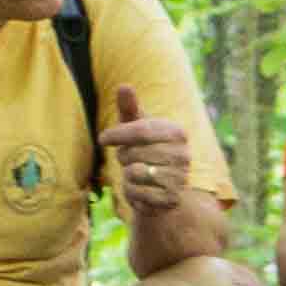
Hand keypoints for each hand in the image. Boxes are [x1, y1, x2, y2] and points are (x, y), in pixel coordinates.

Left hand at [103, 82, 191, 218]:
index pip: (141, 130)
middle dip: (124, 157)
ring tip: (136, 173)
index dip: (117, 134)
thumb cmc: (145, 150)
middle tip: (130, 160)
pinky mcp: (170, 199)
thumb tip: (124, 86)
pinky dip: (131, 192)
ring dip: (127, 175)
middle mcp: (183, 155)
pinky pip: (136, 193)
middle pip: (134, 153)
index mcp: (177, 133)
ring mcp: (179, 179)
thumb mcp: (136, 127)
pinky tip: (140, 189)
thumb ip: (130, 108)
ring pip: (134, 173)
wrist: (160, 188)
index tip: (102, 139)